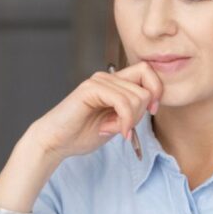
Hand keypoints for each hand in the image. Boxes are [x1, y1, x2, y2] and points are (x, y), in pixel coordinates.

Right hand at [0, 61, 161, 212]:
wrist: (56, 142)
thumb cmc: (82, 134)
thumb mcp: (116, 122)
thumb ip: (132, 111)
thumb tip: (151, 103)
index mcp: (114, 83)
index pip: (147, 71)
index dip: (157, 90)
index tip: (151, 111)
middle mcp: (107, 77)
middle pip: (146, 84)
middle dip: (143, 111)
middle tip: (126, 127)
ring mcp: (98, 81)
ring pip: (137, 96)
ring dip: (130, 119)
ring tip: (112, 130)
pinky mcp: (90, 89)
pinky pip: (122, 102)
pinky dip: (124, 120)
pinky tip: (114, 132)